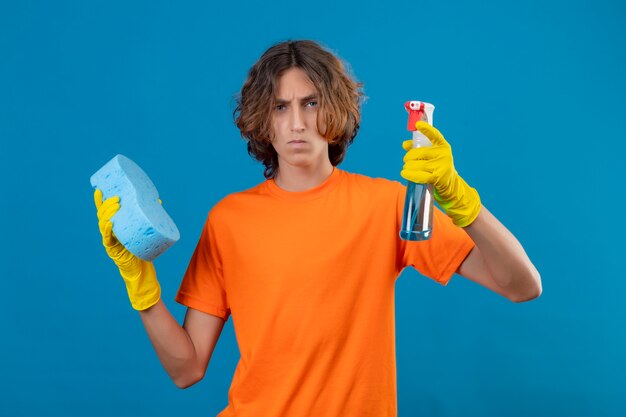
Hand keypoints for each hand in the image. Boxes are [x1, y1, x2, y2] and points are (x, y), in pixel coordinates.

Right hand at [94, 189, 160, 309]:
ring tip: (115, 205)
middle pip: (102, 216)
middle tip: (116, 198)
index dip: (100, 201)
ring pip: (103, 225)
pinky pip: (108, 238)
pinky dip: (108, 230)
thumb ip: (148, 216)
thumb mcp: (144, 230)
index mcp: (115, 227)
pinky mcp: (113, 250)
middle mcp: (109, 233)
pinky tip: (110, 223)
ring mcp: (110, 241)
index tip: (99, 189)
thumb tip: (158, 201)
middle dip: (106, 205)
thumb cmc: (142, 248)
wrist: (142, 270)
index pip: (104, 212)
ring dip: (107, 214)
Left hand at [401, 121, 480, 226]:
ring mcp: (441, 166)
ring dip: (407, 167)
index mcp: (442, 146)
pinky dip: (409, 174)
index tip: (418, 125)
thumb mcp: (431, 155)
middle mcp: (443, 154)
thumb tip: (405, 144)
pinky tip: (404, 173)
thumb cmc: (437, 166)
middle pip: (418, 153)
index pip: (435, 135)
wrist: (450, 184)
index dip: (426, 129)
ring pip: (416, 165)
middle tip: (406, 161)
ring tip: (406, 169)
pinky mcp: (437, 177)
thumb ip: (418, 148)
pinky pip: (419, 175)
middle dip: (408, 158)